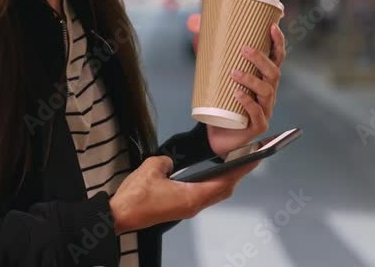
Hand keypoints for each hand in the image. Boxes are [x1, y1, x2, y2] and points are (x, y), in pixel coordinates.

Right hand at [108, 156, 260, 233]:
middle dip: (236, 175)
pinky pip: (202, 196)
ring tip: (232, 165)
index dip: (240, 169)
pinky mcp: (178, 209)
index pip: (224, 182)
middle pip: (223, 190)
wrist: (120, 215)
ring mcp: (186, 208)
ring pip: (213, 194)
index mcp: (191, 197)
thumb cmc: (135, 197)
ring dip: (224, 181)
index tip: (253, 159)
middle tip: (247, 159)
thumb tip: (170, 163)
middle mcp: (193, 205)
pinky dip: (211, 185)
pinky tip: (208, 175)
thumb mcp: (152, 168)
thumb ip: (166, 161)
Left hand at [207, 22, 286, 156]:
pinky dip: (248, 102)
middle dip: (261, 59)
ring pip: (267, 91)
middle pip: (274, 73)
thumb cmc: (218, 103)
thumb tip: (196, 25)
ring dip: (251, 79)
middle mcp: (268, 93)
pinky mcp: (258, 126)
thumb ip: (208, 51)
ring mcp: (265, 110)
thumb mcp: (214, 74)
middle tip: (244, 49)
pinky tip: (237, 94)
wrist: (212, 135)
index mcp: (263, 79)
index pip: (277, 58)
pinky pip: (257, 112)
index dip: (278, 43)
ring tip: (234, 73)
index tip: (272, 27)